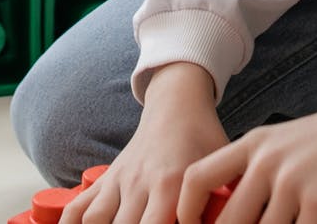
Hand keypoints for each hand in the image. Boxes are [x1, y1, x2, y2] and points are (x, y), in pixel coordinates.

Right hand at [64, 63, 227, 223]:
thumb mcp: (221, 166)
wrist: (178, 105)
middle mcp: (141, 183)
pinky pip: (78, 208)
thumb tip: (238, 220)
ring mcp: (119, 181)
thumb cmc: (205, 140)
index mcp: (173, 182)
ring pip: (97, 221)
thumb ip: (225, 200)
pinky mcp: (106, 179)